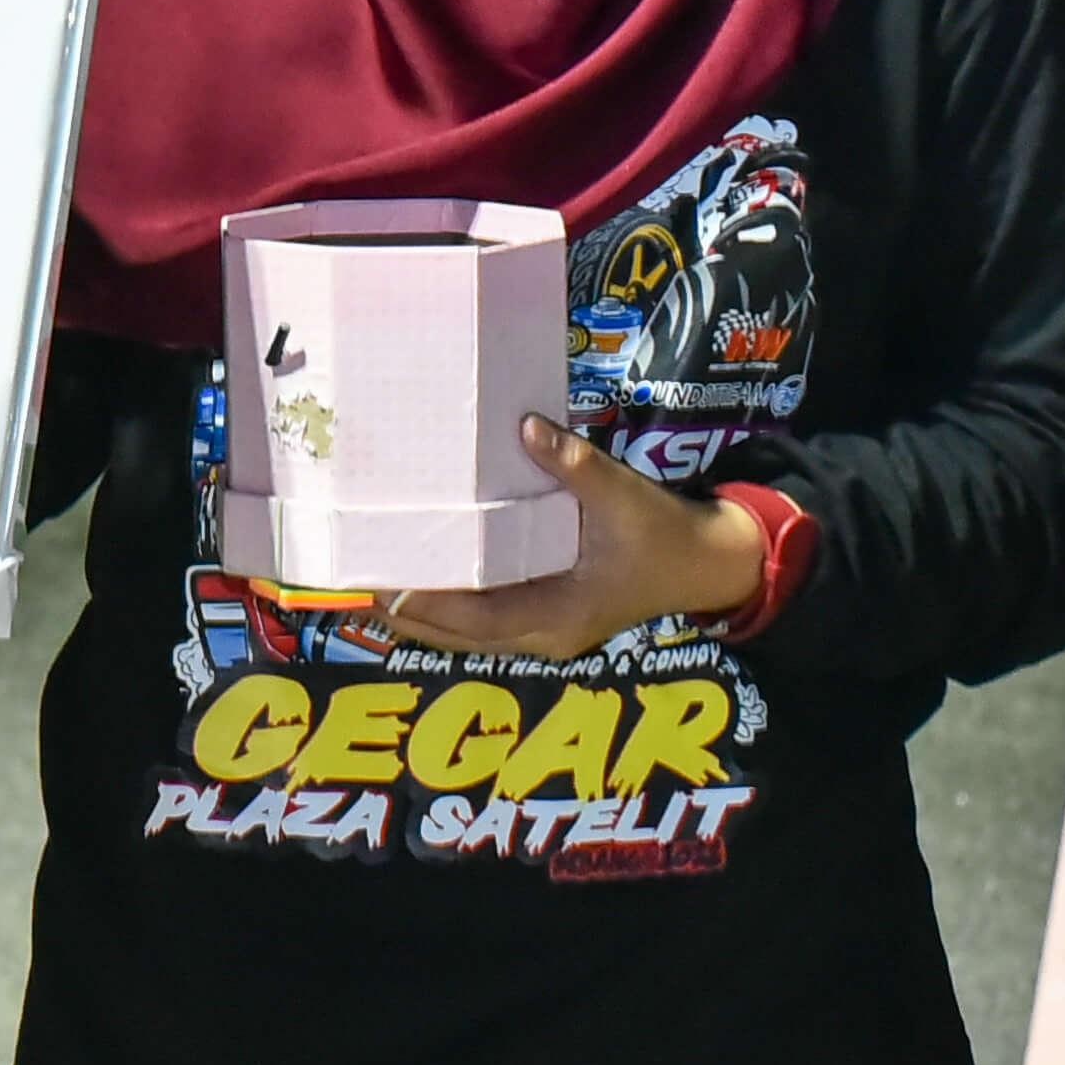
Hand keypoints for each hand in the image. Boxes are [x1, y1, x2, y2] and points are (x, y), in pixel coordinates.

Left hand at [382, 414, 768, 661]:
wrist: (708, 563)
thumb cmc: (664, 536)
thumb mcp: (623, 498)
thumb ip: (575, 466)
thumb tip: (527, 427)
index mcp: (553, 619)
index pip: (471, 621)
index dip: (423, 606)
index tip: (377, 585)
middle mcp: (541, 636)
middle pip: (457, 636)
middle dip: (409, 615)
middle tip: (356, 585)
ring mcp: (545, 631)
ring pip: (469, 633)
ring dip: (426, 613)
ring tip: (376, 584)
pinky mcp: (550, 614)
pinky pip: (487, 619)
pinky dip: (454, 605)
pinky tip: (427, 580)